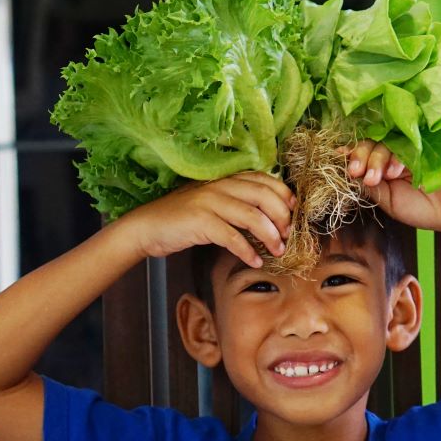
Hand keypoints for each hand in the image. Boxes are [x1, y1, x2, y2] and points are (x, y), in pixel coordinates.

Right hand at [115, 172, 294, 266]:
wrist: (146, 226)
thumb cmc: (181, 219)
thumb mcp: (211, 204)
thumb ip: (235, 203)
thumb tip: (268, 217)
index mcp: (224, 179)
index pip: (264, 180)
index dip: (284, 195)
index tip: (294, 213)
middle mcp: (219, 186)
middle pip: (264, 196)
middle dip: (282, 217)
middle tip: (288, 237)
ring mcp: (209, 202)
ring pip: (252, 216)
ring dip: (270, 236)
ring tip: (278, 251)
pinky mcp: (200, 221)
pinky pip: (232, 237)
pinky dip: (247, 251)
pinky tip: (255, 261)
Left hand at [346, 141, 440, 235]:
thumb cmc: (420, 208)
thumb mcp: (386, 201)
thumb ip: (368, 187)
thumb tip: (344, 173)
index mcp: (382, 164)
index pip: (363, 152)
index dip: (350, 155)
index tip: (341, 161)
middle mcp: (395, 151)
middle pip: (371, 142)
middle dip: (361, 157)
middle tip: (359, 174)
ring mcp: (412, 146)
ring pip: (386, 140)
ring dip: (378, 158)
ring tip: (380, 178)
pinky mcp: (428, 143)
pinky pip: (408, 140)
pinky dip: (397, 155)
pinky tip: (395, 170)